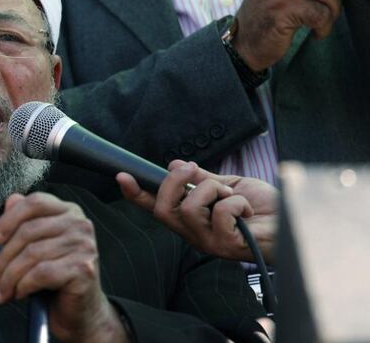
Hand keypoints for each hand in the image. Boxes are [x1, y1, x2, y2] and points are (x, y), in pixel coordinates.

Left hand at [0, 193, 127, 342]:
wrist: (81, 311)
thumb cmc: (56, 277)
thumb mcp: (37, 245)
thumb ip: (25, 221)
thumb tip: (10, 201)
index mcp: (68, 211)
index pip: (34, 203)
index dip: (9, 219)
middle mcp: (80, 224)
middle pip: (29, 231)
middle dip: (3, 258)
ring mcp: (84, 246)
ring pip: (32, 254)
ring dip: (9, 277)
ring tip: (1, 291)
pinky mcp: (84, 269)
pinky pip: (42, 273)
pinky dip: (24, 285)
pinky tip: (19, 294)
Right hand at [116, 161, 278, 263]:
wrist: (291, 223)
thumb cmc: (263, 209)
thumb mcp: (228, 185)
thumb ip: (202, 179)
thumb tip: (175, 166)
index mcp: (191, 219)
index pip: (157, 207)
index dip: (137, 193)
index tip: (121, 176)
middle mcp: (194, 234)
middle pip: (164, 208)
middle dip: (176, 181)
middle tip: (195, 169)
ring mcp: (208, 242)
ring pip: (191, 207)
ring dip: (214, 190)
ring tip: (232, 195)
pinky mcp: (226, 246)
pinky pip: (220, 212)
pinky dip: (236, 201)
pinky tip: (246, 210)